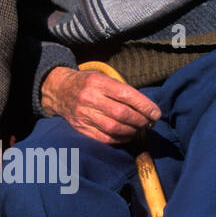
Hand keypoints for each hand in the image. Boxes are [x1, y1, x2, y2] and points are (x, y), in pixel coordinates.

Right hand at [40, 66, 159, 143]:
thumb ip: (121, 90)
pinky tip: (127, 136)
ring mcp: (83, 114)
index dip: (144, 106)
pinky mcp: (80, 127)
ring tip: (139, 129)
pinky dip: (119, 139)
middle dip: (140, 120)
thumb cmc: (88, 83)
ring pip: (113, 128)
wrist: (59, 90)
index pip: (125, 95)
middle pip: (121, 114)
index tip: (156, 113)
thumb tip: (147, 108)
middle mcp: (89, 98)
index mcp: (97, 82)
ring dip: (132, 131)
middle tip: (148, 122)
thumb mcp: (102, 77)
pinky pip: (104, 138)